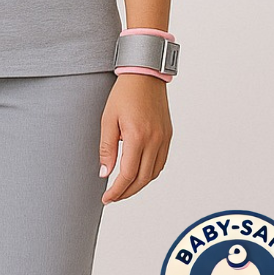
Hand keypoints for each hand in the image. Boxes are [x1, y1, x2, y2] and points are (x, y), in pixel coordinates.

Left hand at [98, 73, 172, 203]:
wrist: (145, 76)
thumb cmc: (124, 94)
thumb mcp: (108, 119)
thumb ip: (107, 148)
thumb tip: (105, 173)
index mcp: (137, 137)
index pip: (128, 174)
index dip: (116, 190)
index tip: (106, 198)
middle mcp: (154, 141)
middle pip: (142, 179)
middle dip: (127, 192)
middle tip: (113, 197)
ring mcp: (164, 139)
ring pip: (153, 173)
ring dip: (139, 185)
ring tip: (124, 188)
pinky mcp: (168, 135)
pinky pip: (161, 162)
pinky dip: (149, 173)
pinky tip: (138, 174)